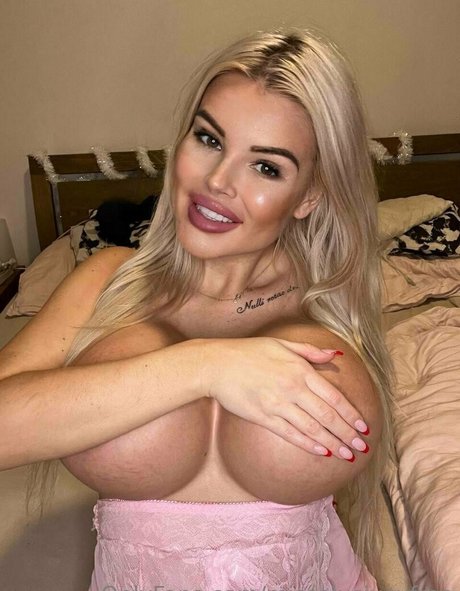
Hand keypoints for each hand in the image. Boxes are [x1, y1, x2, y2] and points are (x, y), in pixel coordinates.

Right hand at [203, 337, 369, 460]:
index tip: (364, 426)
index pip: (333, 396)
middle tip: (361, 447)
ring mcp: (278, 404)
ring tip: (347, 455)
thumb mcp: (282, 344)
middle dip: (347, 433)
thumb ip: (310, 351)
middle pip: (327, 415)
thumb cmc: (249, 351)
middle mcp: (292, 388)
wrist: (217, 364)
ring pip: (312, 428)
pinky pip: (290, 433)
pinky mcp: (263, 417)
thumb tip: (336, 354)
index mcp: (300, 369)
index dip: (351, 413)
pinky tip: (321, 452)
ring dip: (332, 443)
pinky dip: (308, 443)